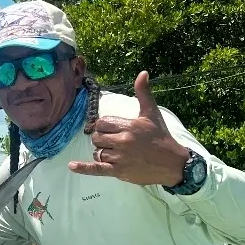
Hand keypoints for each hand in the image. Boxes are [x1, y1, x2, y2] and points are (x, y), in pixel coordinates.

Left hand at [68, 71, 189, 186]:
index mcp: (129, 126)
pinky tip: (71, 166)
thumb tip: (142, 73)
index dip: (104, 126)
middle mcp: (123, 141)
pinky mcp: (119, 172)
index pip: (102, 123)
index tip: (111, 129)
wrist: (172, 163)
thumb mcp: (152, 113)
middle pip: (97, 137)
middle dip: (102, 138)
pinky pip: (97, 169)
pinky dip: (83, 168)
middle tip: (113, 141)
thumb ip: (143, 93)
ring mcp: (120, 158)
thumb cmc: (161, 137)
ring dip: (101, 152)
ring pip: (97, 152)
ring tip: (114, 152)